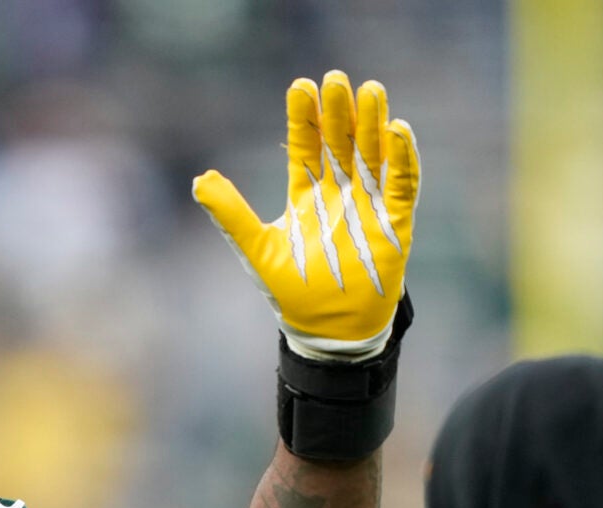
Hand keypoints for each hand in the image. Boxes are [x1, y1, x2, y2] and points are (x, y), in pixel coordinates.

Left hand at [194, 71, 419, 360]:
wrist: (329, 333)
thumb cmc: (294, 293)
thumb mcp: (257, 250)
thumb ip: (231, 214)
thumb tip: (199, 179)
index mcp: (307, 196)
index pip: (306, 147)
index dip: (304, 118)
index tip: (301, 86)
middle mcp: (339, 194)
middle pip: (341, 142)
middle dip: (339, 112)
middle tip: (336, 79)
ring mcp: (369, 205)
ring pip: (373, 154)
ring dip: (373, 124)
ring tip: (371, 90)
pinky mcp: (395, 224)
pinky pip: (402, 184)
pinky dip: (402, 159)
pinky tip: (398, 130)